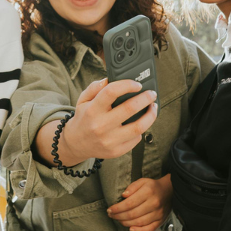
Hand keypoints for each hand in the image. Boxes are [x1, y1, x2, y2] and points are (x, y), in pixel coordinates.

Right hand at [36, 77, 156, 166]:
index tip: (137, 84)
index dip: (127, 85)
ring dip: (151, 115)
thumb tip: (109, 79)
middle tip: (151, 93)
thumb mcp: (83, 100)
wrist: (76, 143)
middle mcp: (100, 125)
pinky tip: (141, 122)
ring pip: (138, 127)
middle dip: (145, 98)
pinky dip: (141, 129)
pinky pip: (136, 139)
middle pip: (129, 109)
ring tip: (153, 107)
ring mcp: (109, 140)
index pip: (111, 92)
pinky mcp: (116, 151)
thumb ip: (95, 87)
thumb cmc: (84, 118)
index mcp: (92, 110)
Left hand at [108, 174, 172, 230]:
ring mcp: (158, 214)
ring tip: (118, 220)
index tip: (109, 209)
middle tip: (111, 215)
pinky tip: (131, 229)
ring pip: (139, 222)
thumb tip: (123, 196)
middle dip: (119, 216)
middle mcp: (153, 204)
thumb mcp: (142, 181)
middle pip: (132, 214)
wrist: (169, 191)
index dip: (117, 208)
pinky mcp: (160, 220)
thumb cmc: (153, 186)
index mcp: (148, 192)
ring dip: (126, 223)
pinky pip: (149, 229)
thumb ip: (132, 187)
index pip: (129, 203)